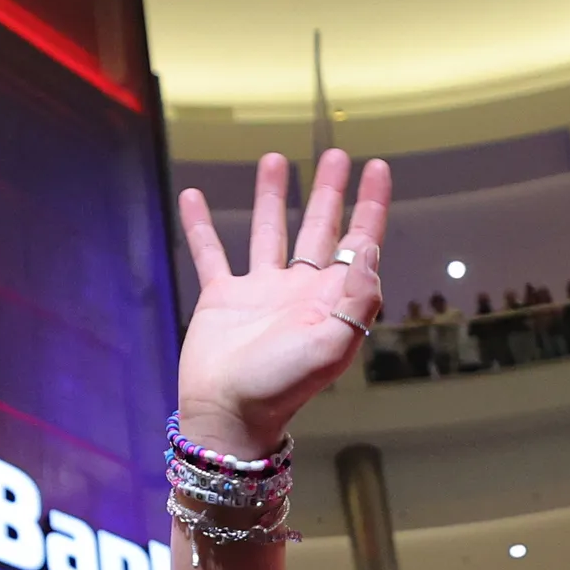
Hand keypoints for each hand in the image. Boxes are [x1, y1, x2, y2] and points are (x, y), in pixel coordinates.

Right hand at [175, 150, 390, 456]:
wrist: (229, 414)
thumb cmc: (283, 386)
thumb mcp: (332, 345)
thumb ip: (356, 298)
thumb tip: (371, 248)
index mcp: (331, 298)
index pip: (359, 240)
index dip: (370, 204)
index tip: (377, 166)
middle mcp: (299, 289)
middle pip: (320, 227)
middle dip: (329, 191)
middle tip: (336, 154)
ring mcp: (260, 292)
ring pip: (269, 231)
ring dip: (273, 195)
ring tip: (275, 158)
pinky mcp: (222, 298)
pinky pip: (210, 253)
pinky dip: (200, 226)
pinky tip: (193, 195)